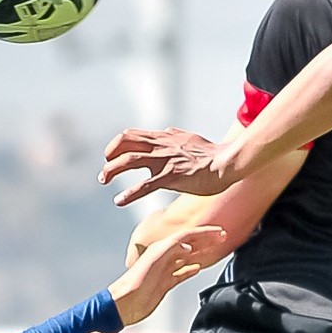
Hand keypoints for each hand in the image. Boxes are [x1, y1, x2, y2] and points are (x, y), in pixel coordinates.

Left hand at [100, 128, 243, 204]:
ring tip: (103, 180)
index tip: (113, 155)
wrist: (228, 162)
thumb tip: (168, 131)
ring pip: (129, 161)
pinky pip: (145, 186)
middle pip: (125, 142)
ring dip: (112, 170)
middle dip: (110, 154)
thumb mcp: (190, 138)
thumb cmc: (213, 153)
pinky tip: (119, 201)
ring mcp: (165, 160)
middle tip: (105, 167)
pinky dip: (129, 194)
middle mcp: (161, 146)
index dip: (118, 143)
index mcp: (165, 137)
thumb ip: (175, 136)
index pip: (133, 134)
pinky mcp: (171, 177)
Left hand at [109, 227, 227, 324]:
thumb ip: (171, 249)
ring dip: (201, 252)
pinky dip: (191, 268)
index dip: (205, 233)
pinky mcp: (165, 282)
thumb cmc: (136, 282)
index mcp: (162, 247)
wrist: (125, 303)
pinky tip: (198, 268)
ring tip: (215, 249)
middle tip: (223, 237)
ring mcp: (165, 269)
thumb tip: (189, 246)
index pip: (188, 236)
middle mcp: (164, 256)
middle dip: (206, 240)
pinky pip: (181, 272)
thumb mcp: (155, 260)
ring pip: (187, 257)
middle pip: (189, 244)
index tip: (220, 232)